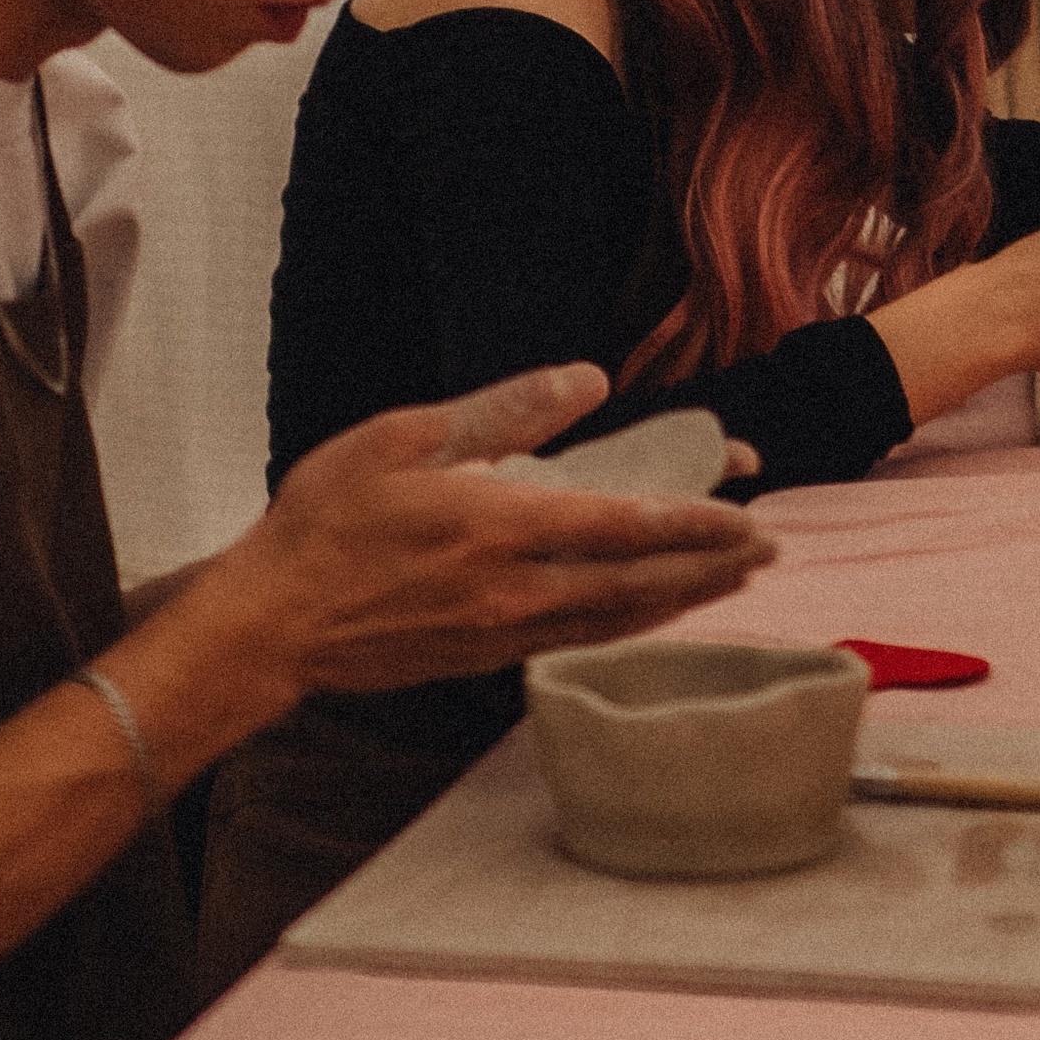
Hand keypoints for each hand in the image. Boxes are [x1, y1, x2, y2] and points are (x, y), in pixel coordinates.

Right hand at [200, 364, 776, 705]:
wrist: (272, 624)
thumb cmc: (325, 521)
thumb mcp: (405, 438)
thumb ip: (503, 410)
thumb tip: (585, 381)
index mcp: (499, 525)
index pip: (624, 524)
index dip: (695, 522)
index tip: (748, 515)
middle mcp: (515, 588)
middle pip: (639, 583)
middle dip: (710, 567)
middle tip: (767, 550)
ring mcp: (502, 632)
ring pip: (616, 619)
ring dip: (681, 599)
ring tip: (730, 581)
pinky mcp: (485, 658)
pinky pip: (579, 640)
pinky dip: (628, 623)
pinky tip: (646, 612)